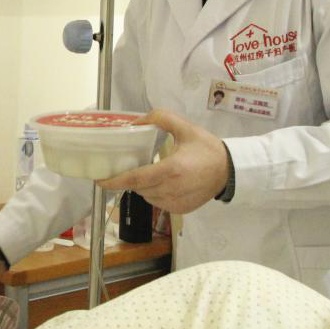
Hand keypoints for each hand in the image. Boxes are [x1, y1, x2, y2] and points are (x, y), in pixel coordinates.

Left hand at [98, 110, 229, 213]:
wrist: (230, 171)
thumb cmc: (206, 148)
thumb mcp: (185, 127)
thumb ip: (160, 118)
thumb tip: (135, 122)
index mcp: (171, 169)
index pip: (135, 179)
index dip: (114, 181)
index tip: (99, 180)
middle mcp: (172, 189)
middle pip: (138, 187)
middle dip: (129, 178)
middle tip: (127, 166)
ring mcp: (176, 203)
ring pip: (146, 196)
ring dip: (142, 186)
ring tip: (149, 172)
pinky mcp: (180, 210)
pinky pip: (157, 203)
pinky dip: (154, 193)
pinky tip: (162, 182)